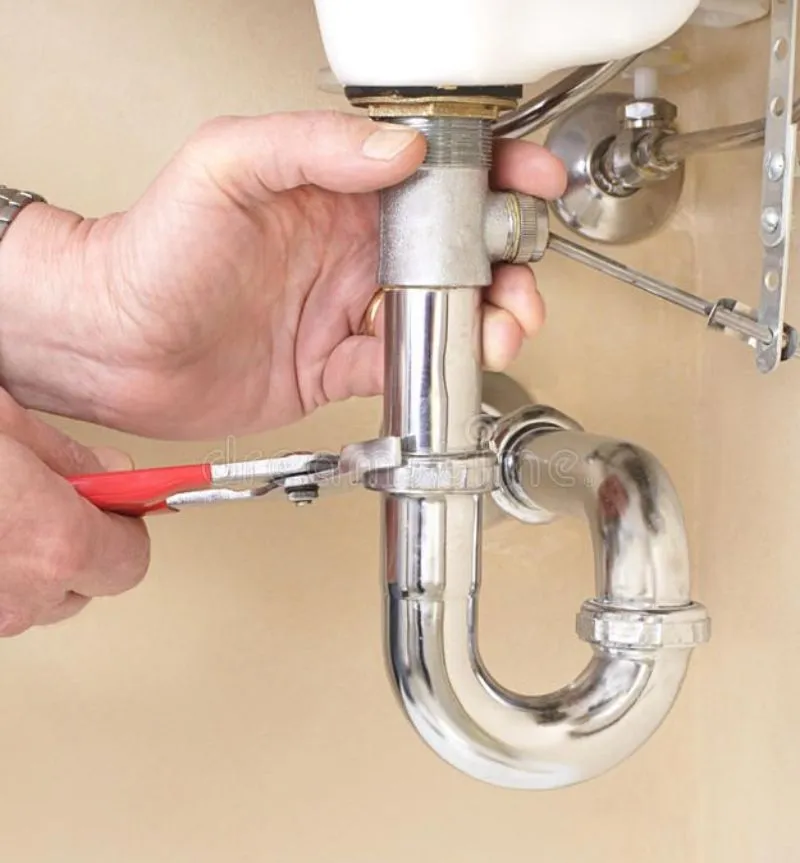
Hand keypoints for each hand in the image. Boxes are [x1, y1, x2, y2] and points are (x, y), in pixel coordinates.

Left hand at [0, 112, 565, 439]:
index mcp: (329, 191)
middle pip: (452, 249)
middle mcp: (344, 249)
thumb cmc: (150, 250)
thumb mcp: (226, 167)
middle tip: (521, 279)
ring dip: (482, 320)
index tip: (530, 181)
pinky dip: (428, 372)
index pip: (429, 175)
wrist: (113, 344)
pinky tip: (444, 368)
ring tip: (500, 329)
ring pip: (437, 312)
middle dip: (503, 261)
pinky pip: (393, 367)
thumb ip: (313, 146)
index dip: (489, 175)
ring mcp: (340, 309)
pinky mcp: (329, 365)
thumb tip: (398, 151)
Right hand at [0, 391, 149, 635]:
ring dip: (29, 561)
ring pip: (33, 597)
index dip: (124, 525)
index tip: (117, 502)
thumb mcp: (3, 423)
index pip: (132, 559)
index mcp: (56, 544)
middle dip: (76, 542)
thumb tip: (112, 472)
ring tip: (7, 509)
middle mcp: (22, 595)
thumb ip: (67, 456)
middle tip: (49, 499)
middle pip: (84, 584)